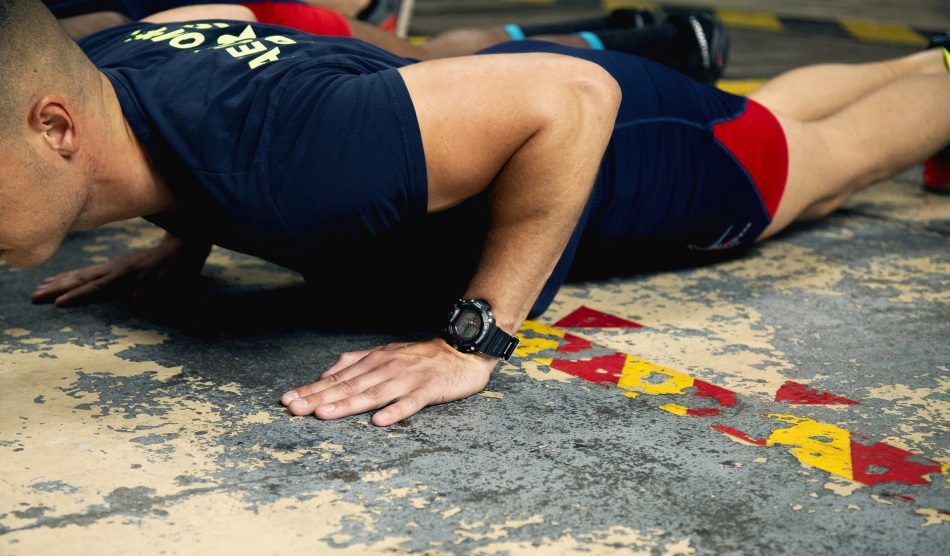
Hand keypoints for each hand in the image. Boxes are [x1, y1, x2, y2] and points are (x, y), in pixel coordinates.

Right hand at [31, 236, 208, 306]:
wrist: (184, 246)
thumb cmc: (179, 268)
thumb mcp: (172, 281)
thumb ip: (155, 289)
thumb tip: (136, 299)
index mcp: (127, 275)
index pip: (98, 287)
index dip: (78, 295)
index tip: (58, 302)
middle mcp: (115, 269)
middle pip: (81, 280)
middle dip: (57, 289)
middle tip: (33, 297)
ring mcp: (113, 266)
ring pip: (80, 275)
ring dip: (58, 282)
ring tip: (37, 289)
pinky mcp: (114, 266)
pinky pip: (87, 272)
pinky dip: (70, 276)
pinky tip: (58, 279)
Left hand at [281, 339, 498, 425]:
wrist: (462, 350)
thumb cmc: (422, 357)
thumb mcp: (385, 354)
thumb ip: (357, 362)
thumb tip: (328, 373)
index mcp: (374, 361)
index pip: (337, 378)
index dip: (312, 389)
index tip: (288, 399)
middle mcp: (386, 368)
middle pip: (349, 386)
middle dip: (319, 398)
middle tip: (293, 408)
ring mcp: (407, 379)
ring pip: (373, 393)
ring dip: (347, 404)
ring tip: (324, 414)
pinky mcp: (429, 389)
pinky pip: (410, 402)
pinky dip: (395, 411)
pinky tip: (379, 421)